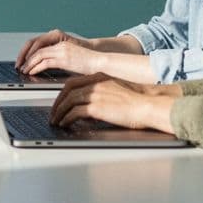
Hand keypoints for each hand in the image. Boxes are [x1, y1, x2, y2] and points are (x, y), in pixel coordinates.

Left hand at [16, 28, 100, 75]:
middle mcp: (59, 45)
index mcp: (61, 43)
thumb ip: (59, 60)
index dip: (29, 52)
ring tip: (24, 70)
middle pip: (36, 47)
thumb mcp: (71, 59)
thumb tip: (47, 66)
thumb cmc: (89, 63)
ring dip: (29, 63)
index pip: (39, 44)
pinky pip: (45, 62)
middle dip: (25, 56)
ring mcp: (61, 51)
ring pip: (39, 54)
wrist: (101, 62)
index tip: (23, 60)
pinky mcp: (64, 59)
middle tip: (19, 65)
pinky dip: (36, 67)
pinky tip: (31, 72)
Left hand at [49, 73, 175, 132]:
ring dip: (59, 113)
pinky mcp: (96, 107)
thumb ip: (103, 94)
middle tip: (54, 113)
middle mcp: (95, 84)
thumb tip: (91, 107)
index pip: (73, 83)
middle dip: (58, 103)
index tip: (60, 101)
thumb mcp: (117, 90)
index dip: (63, 93)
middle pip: (67, 91)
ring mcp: (95, 95)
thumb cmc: (139, 101)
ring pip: (68, 102)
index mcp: (100, 78)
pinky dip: (66, 119)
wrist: (149, 104)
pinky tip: (65, 124)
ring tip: (56, 121)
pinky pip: (74, 113)